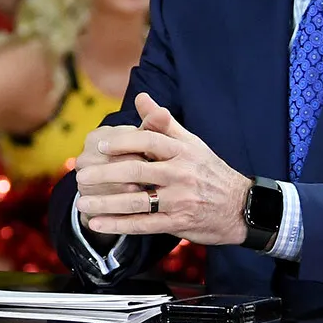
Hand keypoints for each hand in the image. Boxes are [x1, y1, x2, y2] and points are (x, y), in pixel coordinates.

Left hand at [73, 93, 250, 246]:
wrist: (243, 207)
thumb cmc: (209, 171)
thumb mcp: (191, 143)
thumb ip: (162, 122)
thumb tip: (140, 97)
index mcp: (183, 151)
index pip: (149, 141)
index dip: (122, 142)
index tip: (99, 145)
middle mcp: (182, 174)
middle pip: (137, 171)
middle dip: (105, 174)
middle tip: (80, 175)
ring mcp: (181, 200)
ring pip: (137, 201)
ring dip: (106, 203)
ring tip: (81, 202)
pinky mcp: (179, 223)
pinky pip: (143, 224)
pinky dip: (118, 225)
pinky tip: (97, 223)